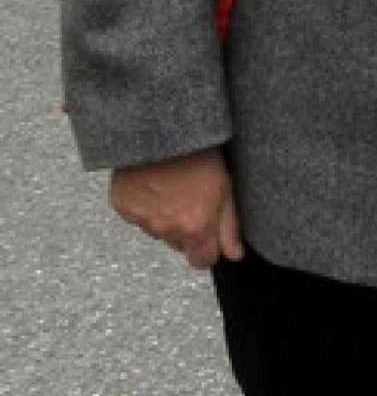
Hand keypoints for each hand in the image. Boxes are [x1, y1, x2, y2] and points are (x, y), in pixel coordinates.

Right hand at [108, 150, 242, 269]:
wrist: (161, 134)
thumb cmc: (200, 157)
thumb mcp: (226, 189)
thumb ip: (230, 228)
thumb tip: (235, 255)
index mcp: (194, 229)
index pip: (202, 261)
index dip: (208, 249)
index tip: (210, 234)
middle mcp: (165, 230)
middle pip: (180, 244)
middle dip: (188, 230)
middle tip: (193, 200)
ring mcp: (140, 220)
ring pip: (158, 230)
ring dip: (165, 217)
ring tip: (174, 188)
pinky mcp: (122, 208)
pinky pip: (136, 216)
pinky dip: (145, 206)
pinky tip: (154, 184)